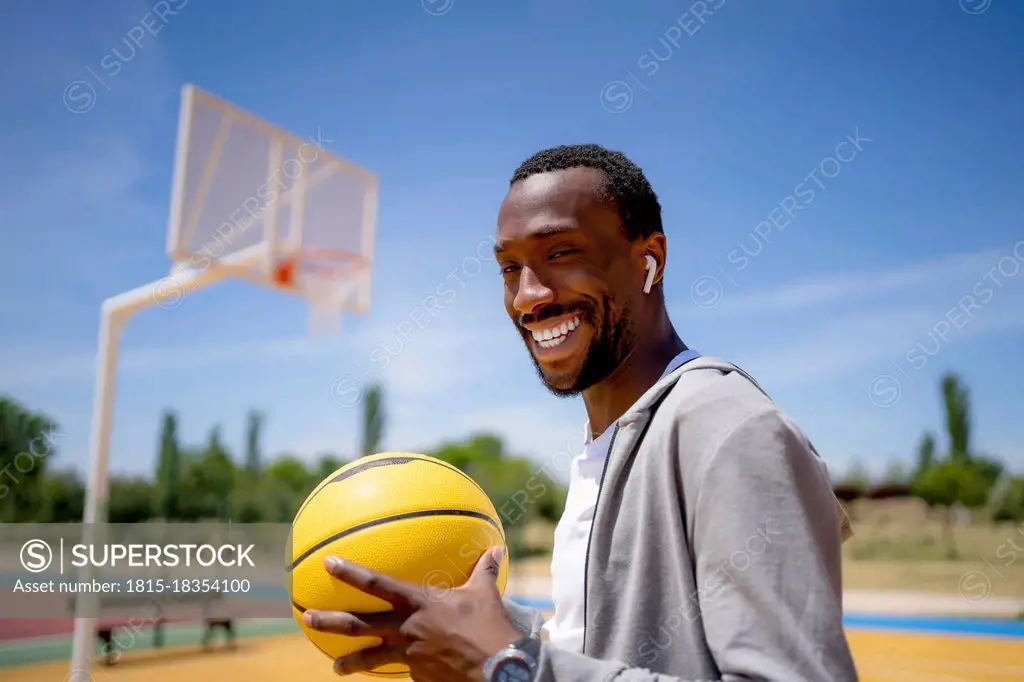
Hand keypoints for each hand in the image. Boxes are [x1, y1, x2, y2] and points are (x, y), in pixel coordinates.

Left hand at [304, 545, 521, 680]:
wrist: (496, 667)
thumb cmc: (489, 626)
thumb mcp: (485, 593)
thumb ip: (485, 570)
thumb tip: (498, 549)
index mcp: (417, 603)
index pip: (376, 583)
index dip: (350, 572)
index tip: (328, 562)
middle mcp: (406, 628)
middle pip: (358, 625)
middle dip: (329, 621)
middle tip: (306, 618)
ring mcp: (408, 655)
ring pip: (371, 658)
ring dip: (350, 662)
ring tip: (336, 667)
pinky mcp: (417, 675)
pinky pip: (403, 670)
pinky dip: (399, 670)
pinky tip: (400, 673)